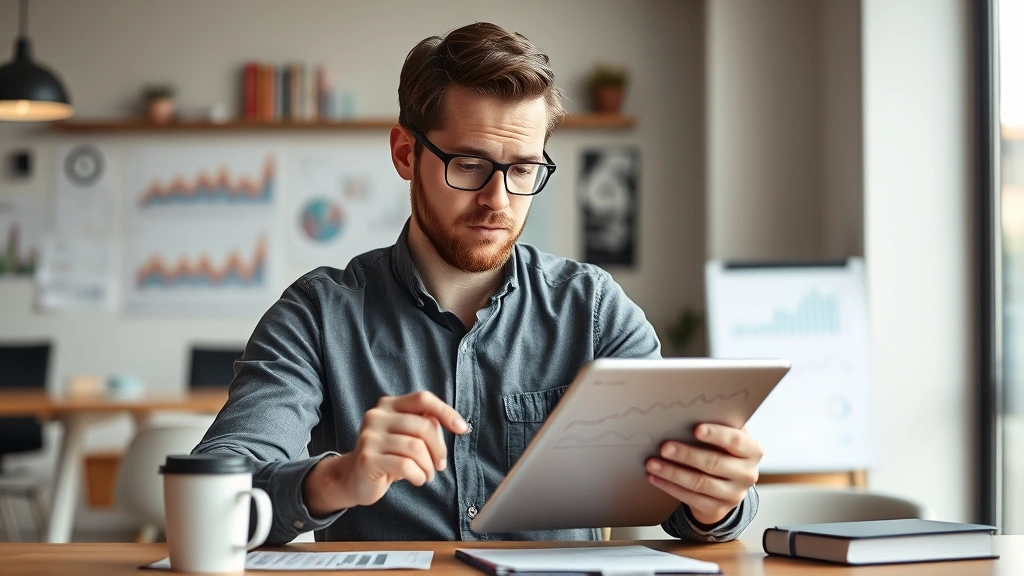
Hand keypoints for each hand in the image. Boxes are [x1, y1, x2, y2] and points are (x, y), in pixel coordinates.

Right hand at [303, 391, 467, 515]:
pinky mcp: (367, 459)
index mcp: (388, 405)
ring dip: (429, 466)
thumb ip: (424, 425)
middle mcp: (376, 416)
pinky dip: (418, 475)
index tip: (462, 429)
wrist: (353, 478)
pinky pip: (405, 465)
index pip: (423, 399)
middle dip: (439, 449)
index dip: (446, 412)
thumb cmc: (388, 456)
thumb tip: (457, 425)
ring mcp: (369, 437)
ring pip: (416, 448)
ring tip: (427, 475)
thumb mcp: (405, 435)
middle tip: (439, 465)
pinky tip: (417, 479)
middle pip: (423, 426)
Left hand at [646, 424, 761, 525]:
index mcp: (752, 451)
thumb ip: (717, 425)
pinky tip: (655, 478)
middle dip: (686, 454)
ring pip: (699, 483)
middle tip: (664, 447)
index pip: (736, 441)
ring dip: (672, 472)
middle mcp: (747, 474)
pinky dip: (670, 487)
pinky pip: (691, 498)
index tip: (696, 429)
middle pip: (714, 463)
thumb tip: (688, 413)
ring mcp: (734, 494)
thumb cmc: (723, 451)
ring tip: (653, 463)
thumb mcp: (726, 437)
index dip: (716, 434)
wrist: (727, 485)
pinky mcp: (718, 508)